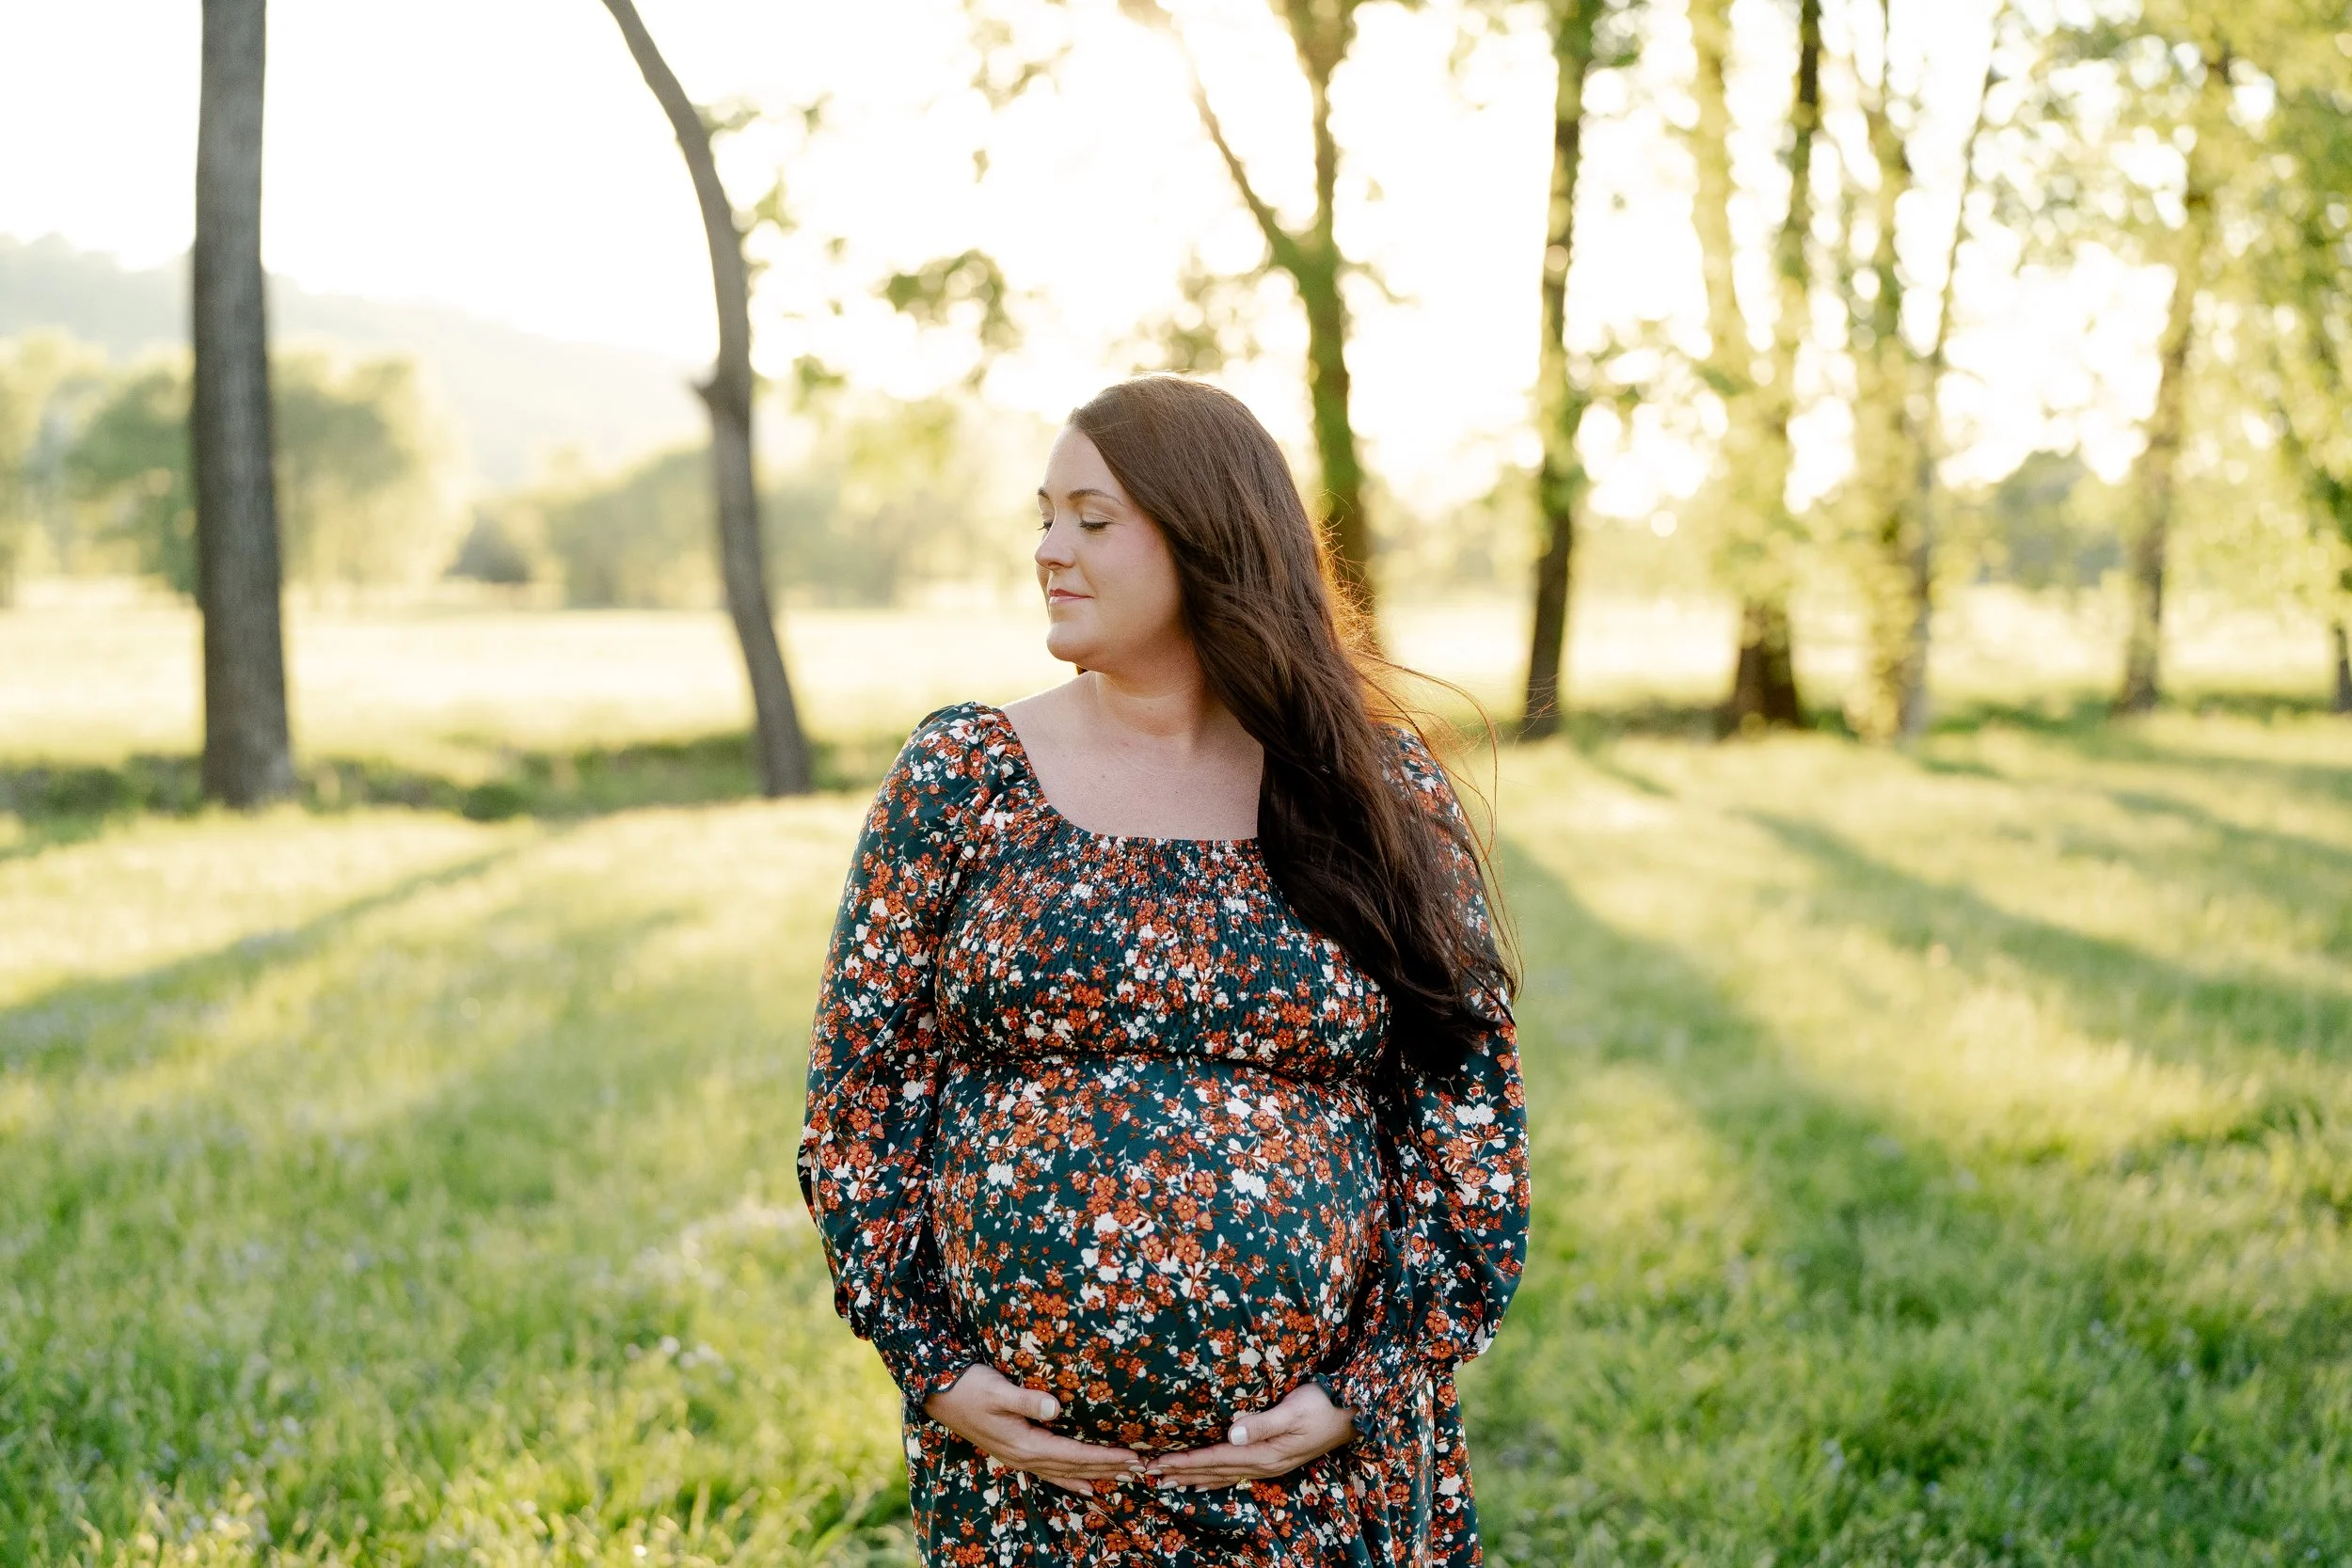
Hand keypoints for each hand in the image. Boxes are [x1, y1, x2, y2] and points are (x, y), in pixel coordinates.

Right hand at [923, 1364, 1144, 1495]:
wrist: (938, 1393)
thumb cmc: (970, 1386)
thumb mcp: (998, 1389)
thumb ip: (1028, 1400)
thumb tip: (1056, 1407)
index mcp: (1025, 1443)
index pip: (1074, 1454)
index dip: (1105, 1457)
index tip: (1133, 1457)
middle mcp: (1024, 1457)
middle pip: (1074, 1467)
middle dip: (1108, 1469)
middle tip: (1140, 1470)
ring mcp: (1018, 1457)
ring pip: (1064, 1472)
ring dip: (1094, 1475)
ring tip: (1123, 1479)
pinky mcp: (1014, 1452)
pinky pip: (1049, 1473)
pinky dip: (1070, 1481)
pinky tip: (1085, 1488)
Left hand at [1145, 1380, 1354, 1490]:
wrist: (1353, 1414)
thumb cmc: (1322, 1404)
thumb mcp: (1294, 1409)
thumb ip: (1262, 1423)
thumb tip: (1230, 1433)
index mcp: (1264, 1453)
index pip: (1215, 1458)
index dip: (1185, 1461)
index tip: (1156, 1462)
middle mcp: (1263, 1465)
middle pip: (1213, 1471)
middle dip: (1180, 1472)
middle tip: (1148, 1474)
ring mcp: (1268, 1466)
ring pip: (1222, 1476)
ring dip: (1193, 1478)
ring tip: (1166, 1481)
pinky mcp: (1273, 1461)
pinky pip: (1235, 1475)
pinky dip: (1214, 1480)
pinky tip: (1202, 1485)